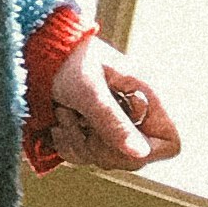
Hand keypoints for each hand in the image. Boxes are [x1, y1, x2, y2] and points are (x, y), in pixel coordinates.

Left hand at [47, 36, 181, 172]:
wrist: (37, 47)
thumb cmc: (66, 59)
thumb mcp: (88, 91)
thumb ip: (113, 122)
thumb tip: (141, 155)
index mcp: (146, 97)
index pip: (170, 143)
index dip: (146, 151)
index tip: (114, 140)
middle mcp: (134, 113)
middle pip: (134, 159)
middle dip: (100, 147)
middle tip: (77, 119)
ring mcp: (113, 123)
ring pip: (105, 159)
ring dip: (77, 142)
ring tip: (62, 112)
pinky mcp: (91, 130)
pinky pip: (85, 156)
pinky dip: (67, 144)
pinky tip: (57, 122)